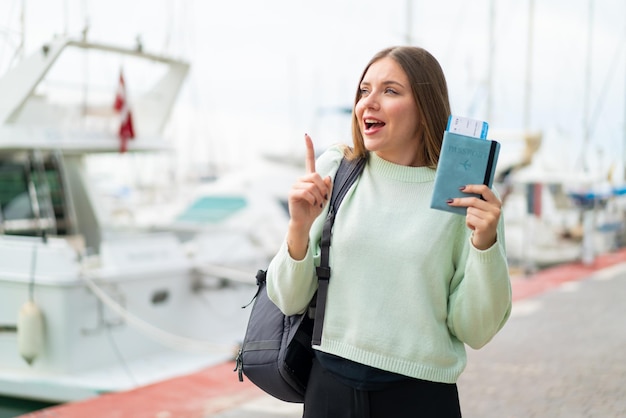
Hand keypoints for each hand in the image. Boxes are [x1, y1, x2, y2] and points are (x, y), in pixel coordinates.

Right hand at [285, 134, 331, 258]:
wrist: (305, 221)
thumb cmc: (314, 209)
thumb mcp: (325, 197)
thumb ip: (327, 186)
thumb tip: (327, 177)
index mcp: (309, 178)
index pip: (309, 160)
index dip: (308, 148)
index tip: (306, 135)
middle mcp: (301, 179)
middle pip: (316, 176)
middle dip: (323, 189)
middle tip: (322, 198)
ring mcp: (295, 185)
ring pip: (313, 186)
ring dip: (318, 196)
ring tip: (316, 203)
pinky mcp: (292, 193)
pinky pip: (307, 193)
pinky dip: (313, 200)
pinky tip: (310, 204)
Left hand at [447, 185, 501, 249]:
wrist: (486, 240)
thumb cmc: (481, 222)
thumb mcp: (483, 210)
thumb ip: (477, 201)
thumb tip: (460, 191)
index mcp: (496, 202)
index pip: (484, 189)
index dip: (472, 187)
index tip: (461, 188)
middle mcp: (496, 209)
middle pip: (473, 200)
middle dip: (460, 201)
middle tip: (449, 201)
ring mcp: (491, 218)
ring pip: (470, 210)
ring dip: (467, 216)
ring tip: (474, 222)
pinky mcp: (485, 225)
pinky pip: (469, 218)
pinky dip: (468, 222)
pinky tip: (473, 227)